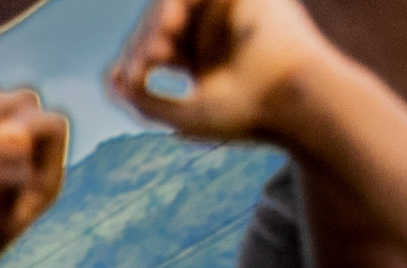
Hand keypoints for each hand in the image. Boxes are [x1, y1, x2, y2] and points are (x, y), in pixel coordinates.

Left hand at [109, 0, 336, 145]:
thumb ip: (142, 100)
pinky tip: (170, 30)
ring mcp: (230, 11)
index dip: (134, 60)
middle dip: (142, 42)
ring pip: (176, 5)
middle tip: (145, 64)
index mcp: (204, 60)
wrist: (295, 102)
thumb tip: (111, 76)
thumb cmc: (246, 116)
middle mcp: (216, 32)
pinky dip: (174, 6)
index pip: (153, 50)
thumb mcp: (182, 117)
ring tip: (155, 53)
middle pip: (159, 26)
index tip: (135, 78)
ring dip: (156, 24)